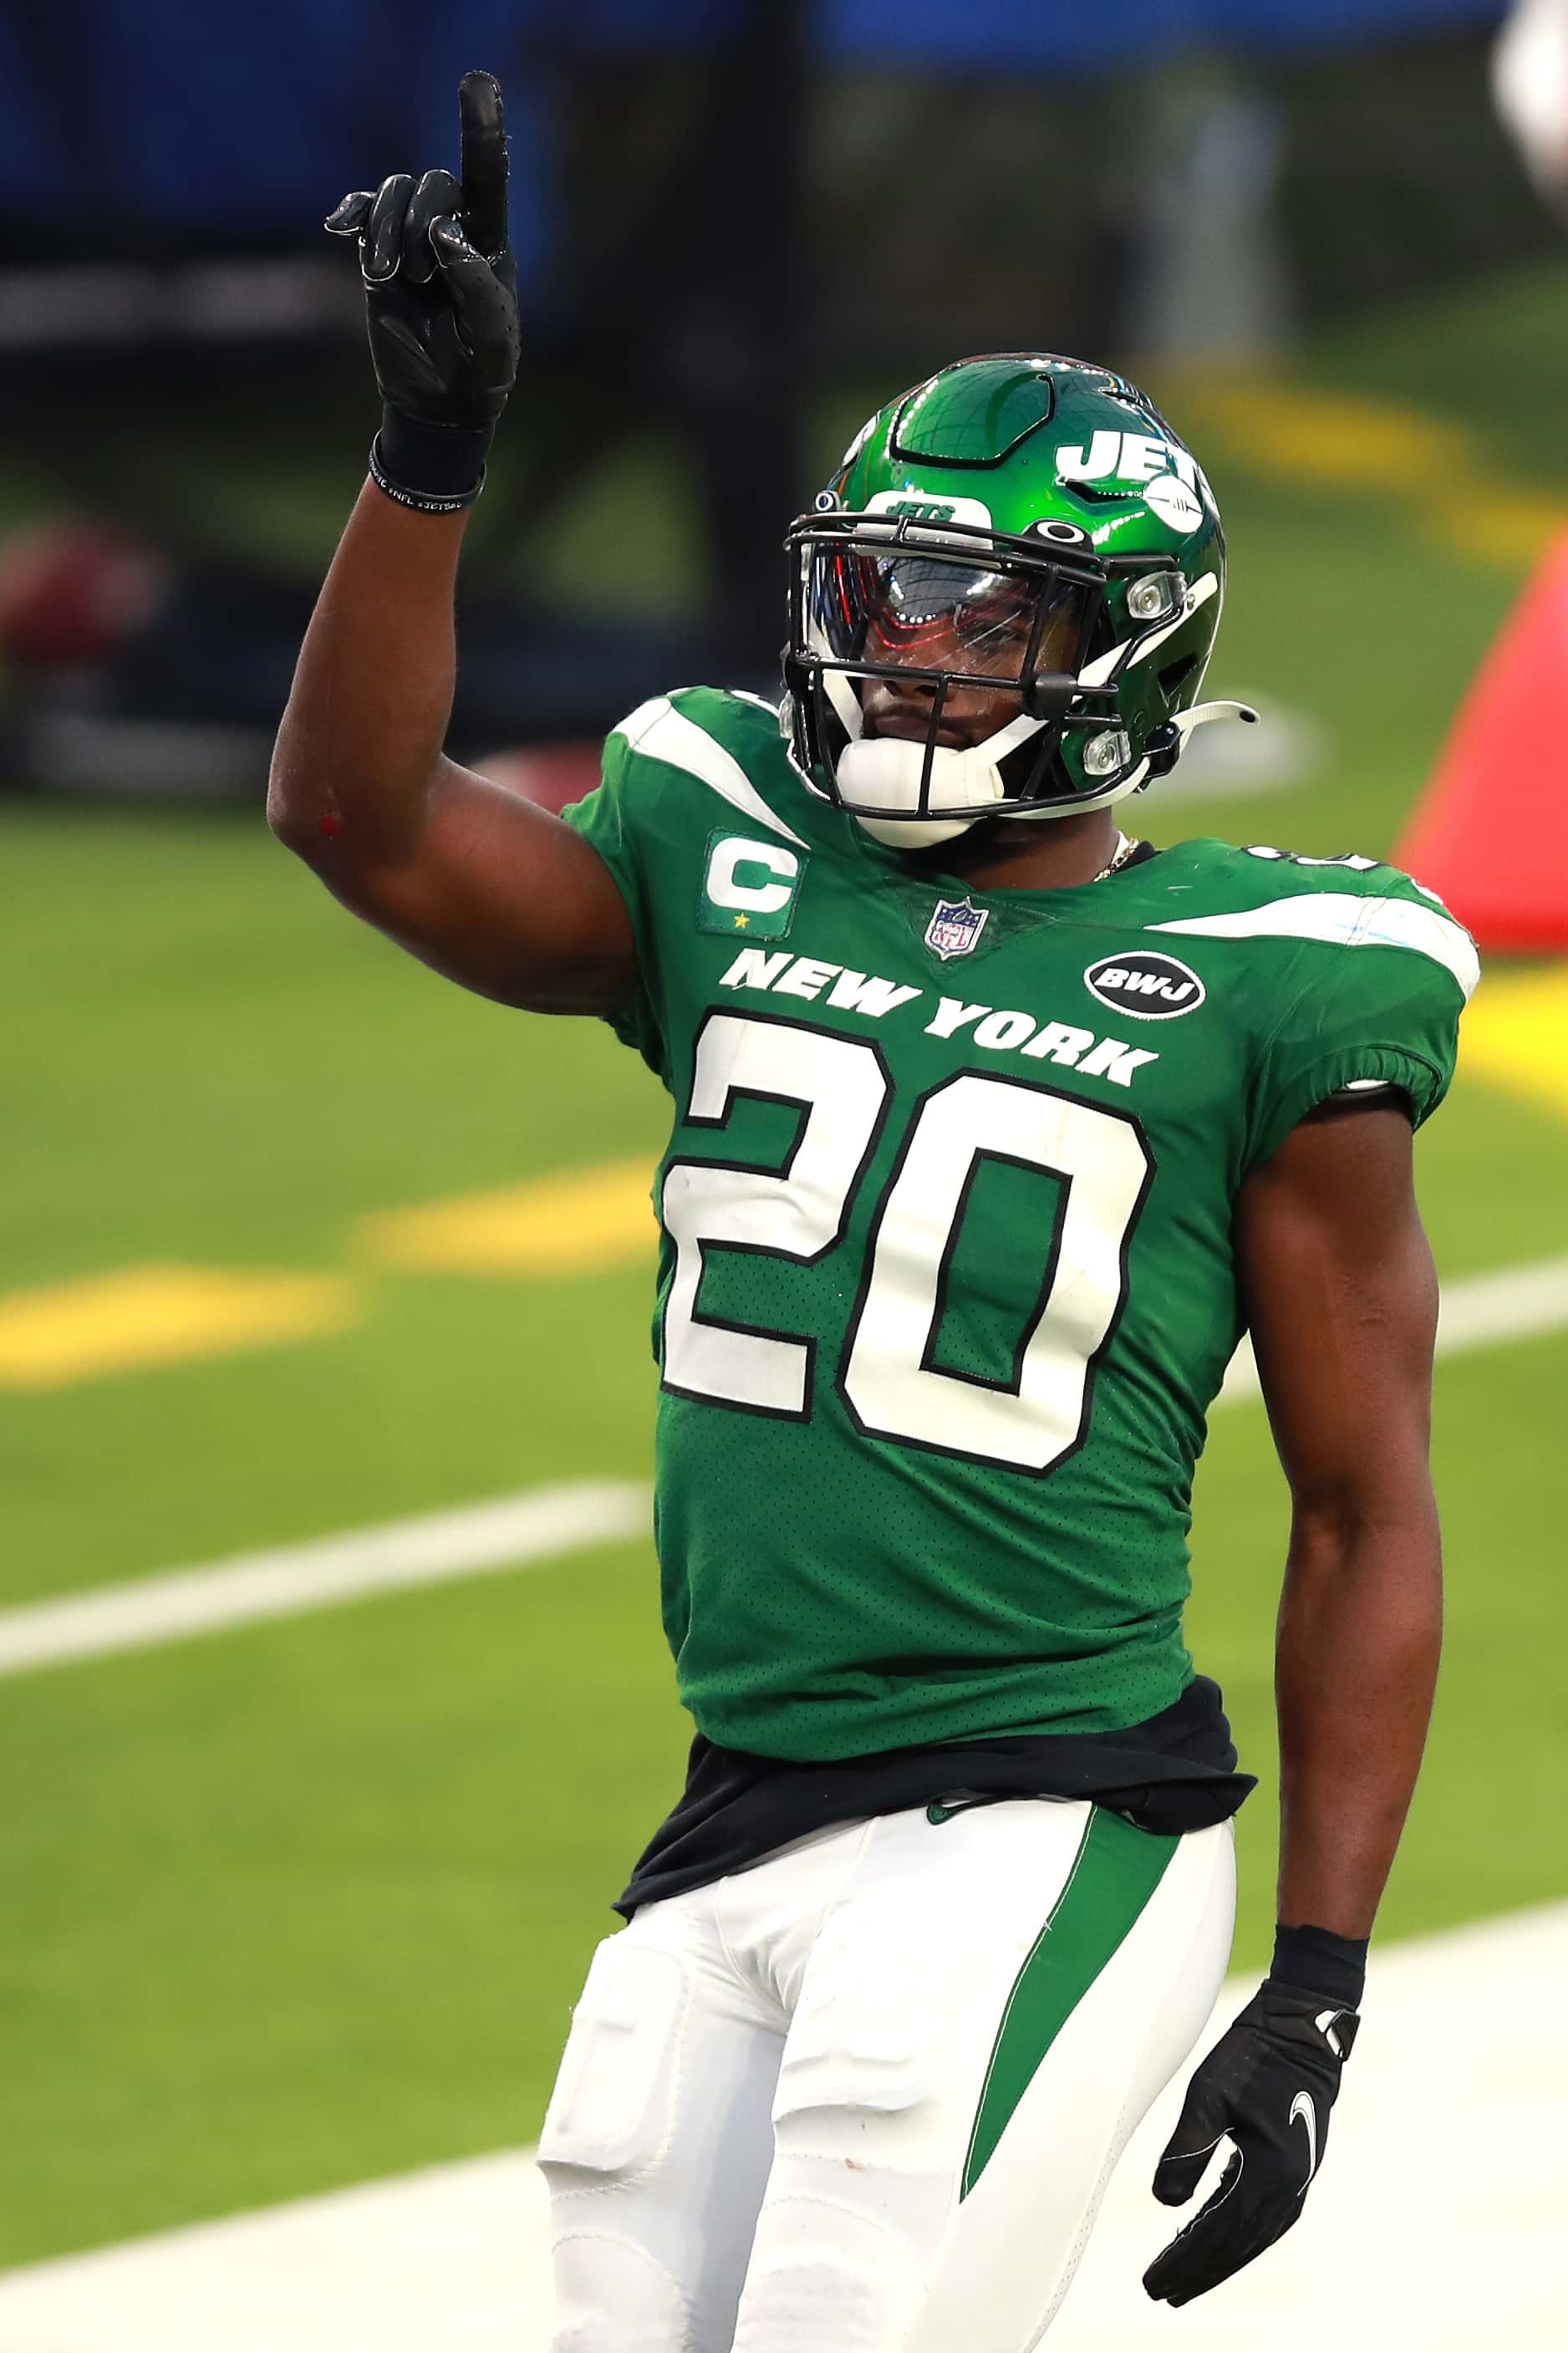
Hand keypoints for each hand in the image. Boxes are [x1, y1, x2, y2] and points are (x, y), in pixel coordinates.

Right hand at [326, 72, 519, 509]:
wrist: (440, 402)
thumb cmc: (480, 368)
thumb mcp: (492, 338)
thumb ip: (477, 287)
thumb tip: (445, 237)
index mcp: (489, 239)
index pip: (487, 173)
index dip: (481, 128)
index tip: (478, 81)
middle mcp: (452, 228)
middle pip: (432, 184)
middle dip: (418, 219)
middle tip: (419, 276)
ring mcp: (412, 239)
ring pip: (394, 194)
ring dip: (387, 226)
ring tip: (388, 275)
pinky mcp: (378, 254)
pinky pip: (362, 213)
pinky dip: (352, 212)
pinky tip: (337, 224)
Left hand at [1142, 1980, 1357, 2306]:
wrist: (1303, 2030)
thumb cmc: (1254, 2054)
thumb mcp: (1208, 2095)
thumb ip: (1186, 2151)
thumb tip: (1162, 2203)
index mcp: (1271, 2176)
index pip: (1217, 2234)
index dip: (1183, 2262)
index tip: (1153, 2284)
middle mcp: (1289, 2190)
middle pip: (1234, 2247)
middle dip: (1196, 2272)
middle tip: (1158, 2292)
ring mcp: (1295, 2184)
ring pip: (1248, 2238)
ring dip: (1213, 2259)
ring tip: (1179, 2277)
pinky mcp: (1292, 2171)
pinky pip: (1257, 2216)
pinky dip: (1229, 2232)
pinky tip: (1202, 2234)